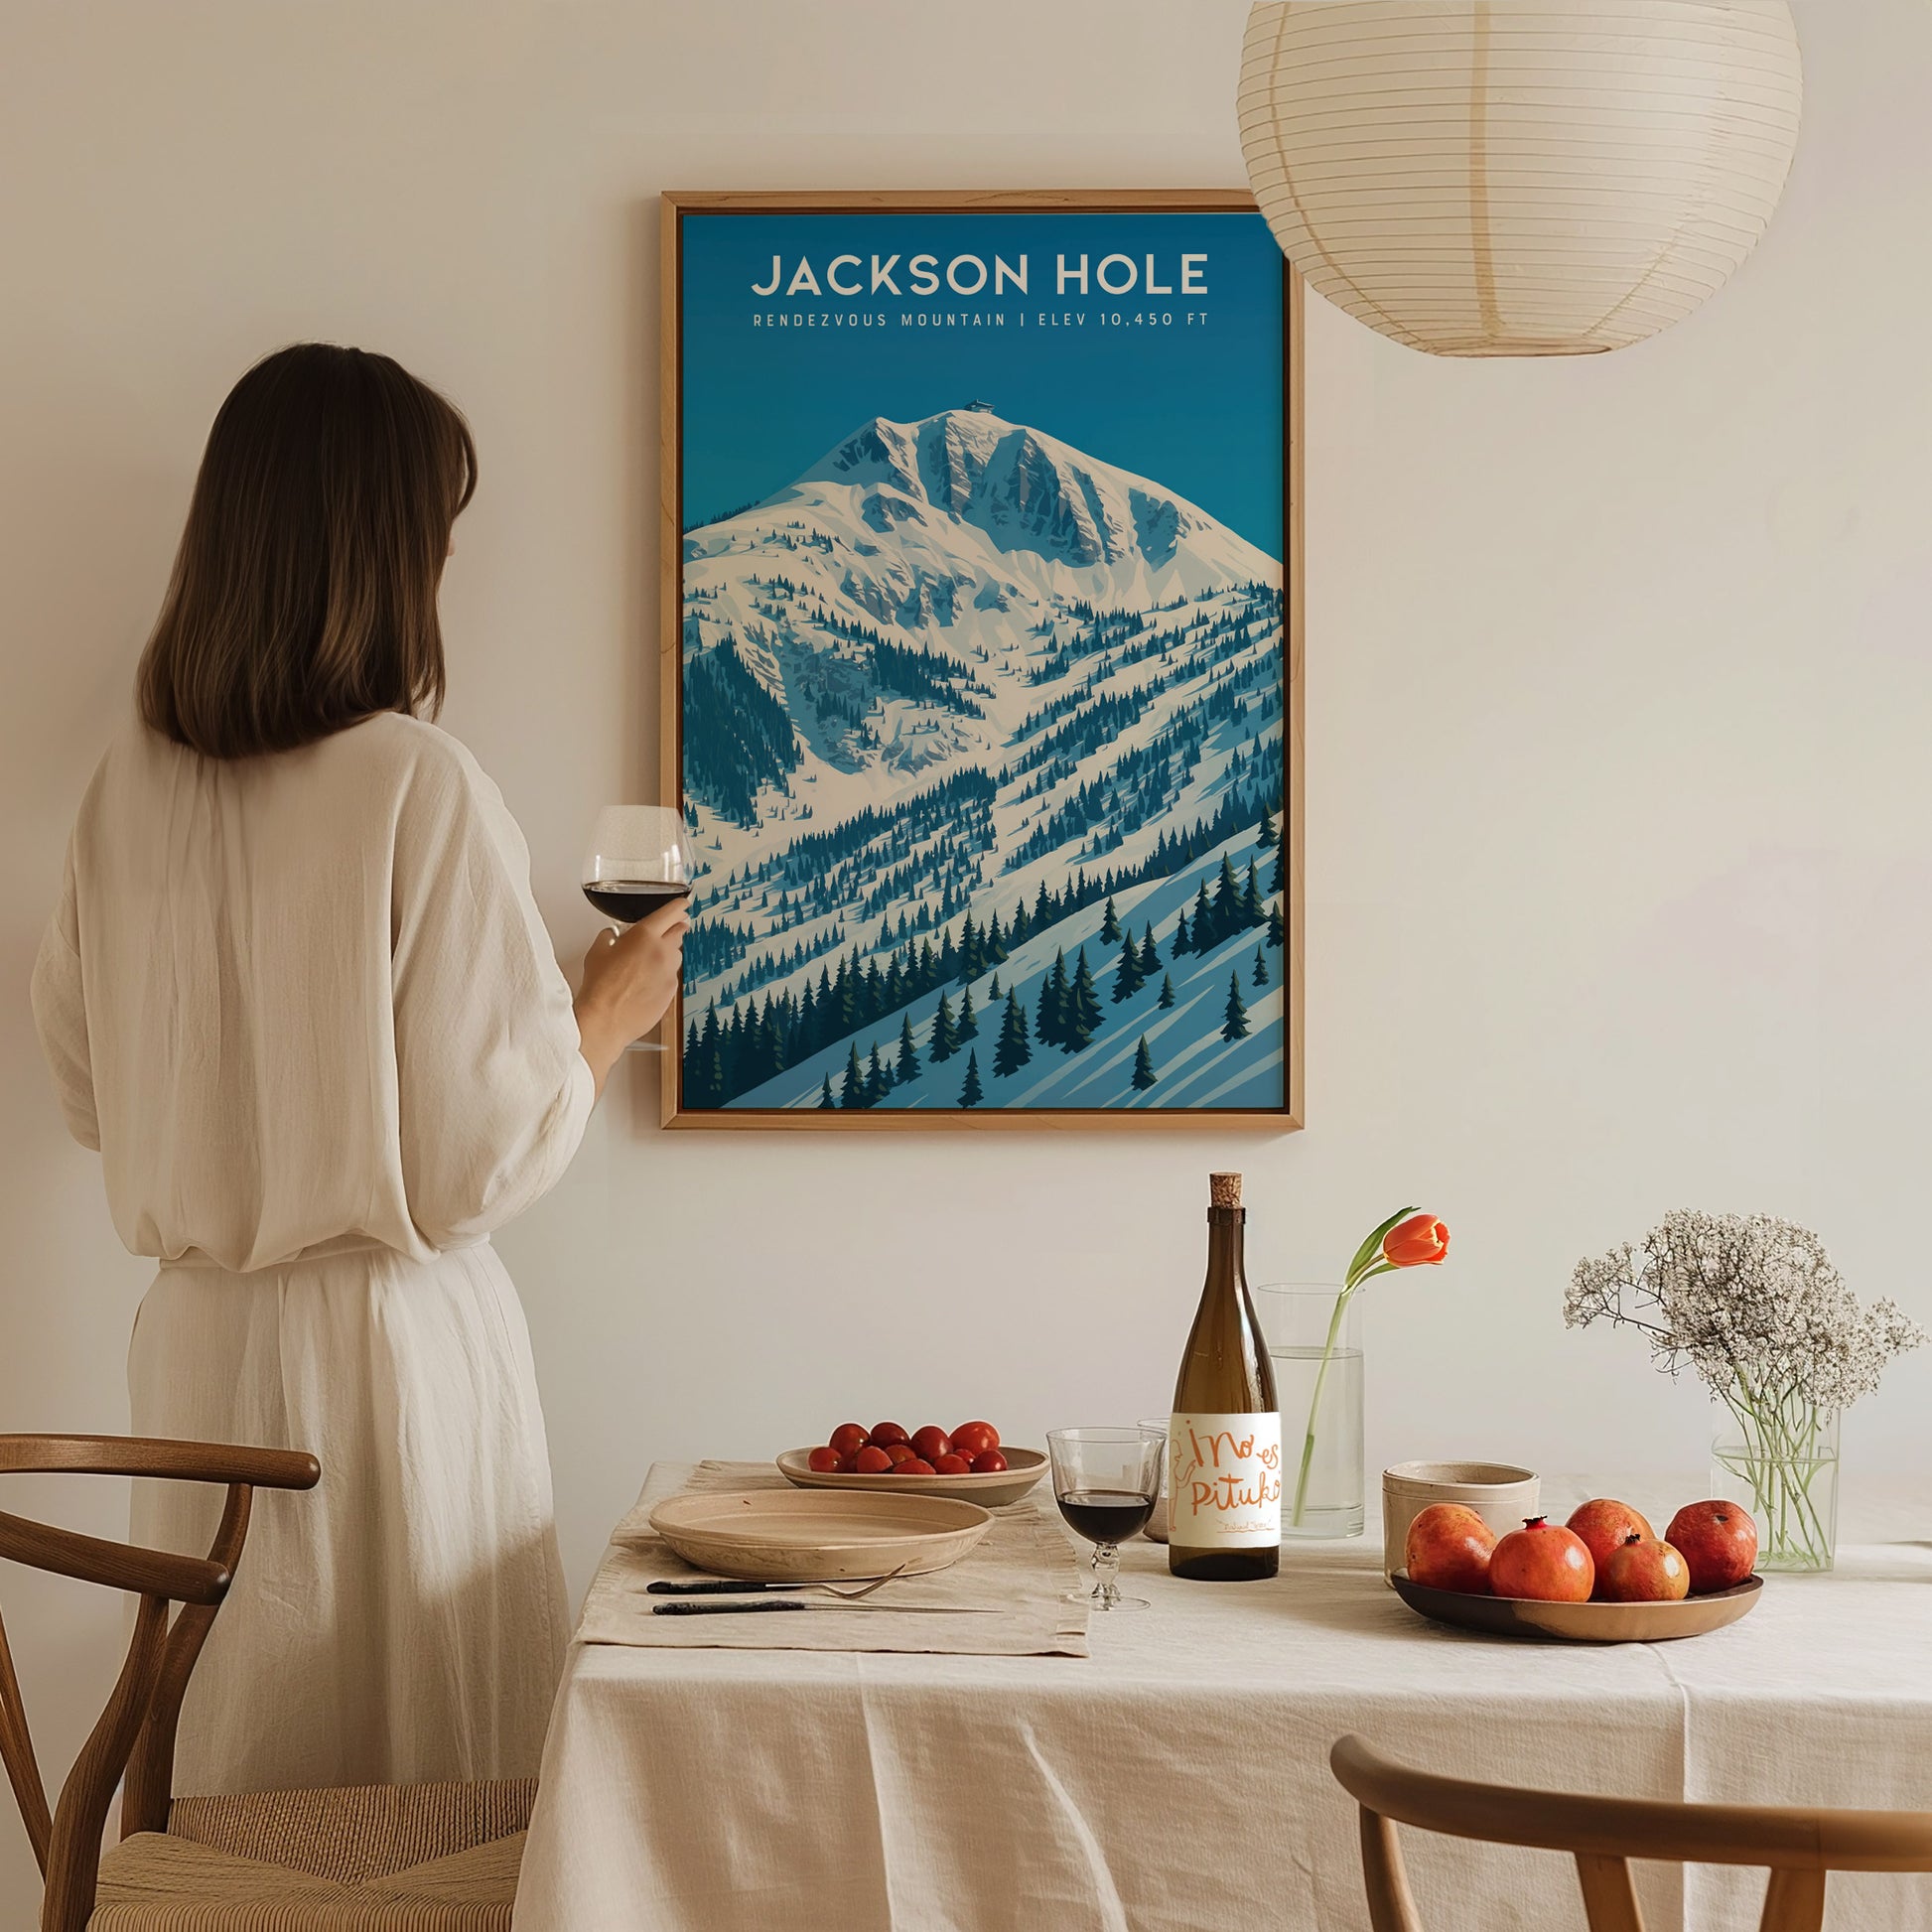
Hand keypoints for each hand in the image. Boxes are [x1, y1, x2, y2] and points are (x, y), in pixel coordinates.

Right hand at [574, 896, 689, 1095]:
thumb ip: (609, 937)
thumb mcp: (597, 952)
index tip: (683, 904)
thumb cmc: (600, 987)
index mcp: (645, 935)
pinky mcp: (671, 992)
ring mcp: (669, 973)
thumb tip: (612, 935)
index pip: (671, 912)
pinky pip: (672, 977)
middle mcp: (662, 952)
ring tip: (650, 960)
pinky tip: (647, 982)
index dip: (679, 906)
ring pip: (677, 955)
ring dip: (668, 953)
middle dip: (676, 928)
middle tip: (670, 928)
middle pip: (679, 932)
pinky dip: (664, 975)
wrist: (605, 1019)